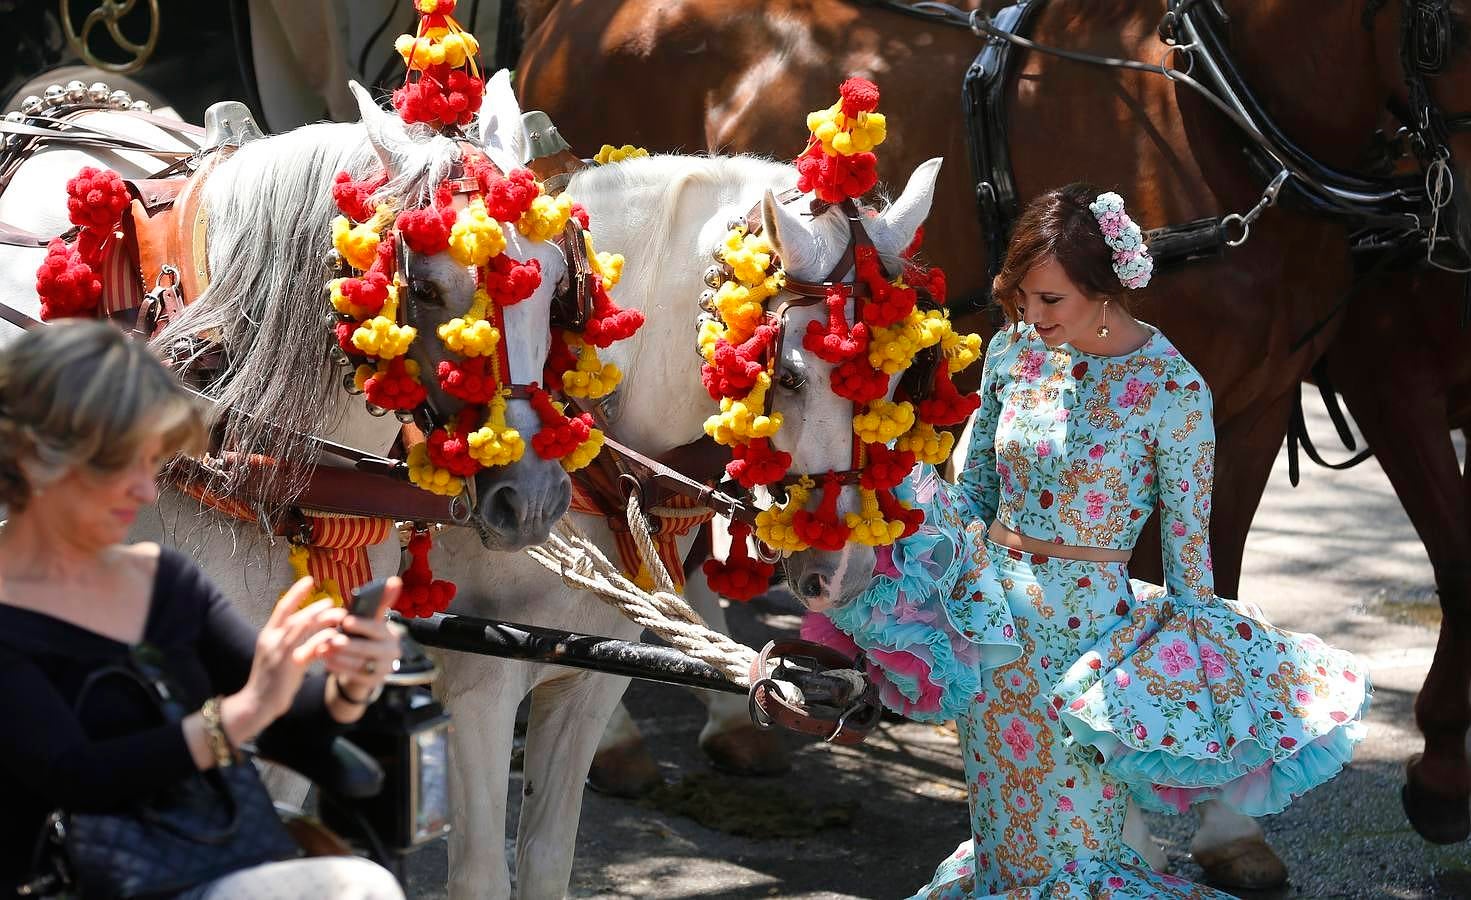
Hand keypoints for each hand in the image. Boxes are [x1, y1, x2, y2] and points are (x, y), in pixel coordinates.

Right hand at [223, 578, 347, 741]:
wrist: (257, 704)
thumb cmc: (270, 680)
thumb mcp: (277, 655)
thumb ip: (291, 641)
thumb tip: (314, 627)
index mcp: (267, 635)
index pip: (282, 608)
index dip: (296, 593)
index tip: (309, 579)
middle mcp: (271, 641)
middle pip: (296, 616)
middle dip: (316, 607)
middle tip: (333, 601)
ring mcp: (279, 653)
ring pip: (302, 629)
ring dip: (322, 619)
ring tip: (339, 614)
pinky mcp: (289, 667)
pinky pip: (308, 649)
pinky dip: (322, 640)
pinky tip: (335, 636)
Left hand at [323, 576, 402, 701]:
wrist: (370, 663)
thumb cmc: (366, 636)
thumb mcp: (372, 620)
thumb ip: (380, 603)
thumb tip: (394, 580)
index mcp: (391, 633)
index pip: (378, 628)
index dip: (362, 625)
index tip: (345, 621)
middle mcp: (392, 652)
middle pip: (368, 649)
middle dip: (348, 644)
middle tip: (330, 640)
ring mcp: (384, 669)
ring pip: (360, 663)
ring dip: (340, 657)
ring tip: (323, 650)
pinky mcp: (373, 682)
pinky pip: (354, 676)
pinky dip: (339, 668)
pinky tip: (327, 662)